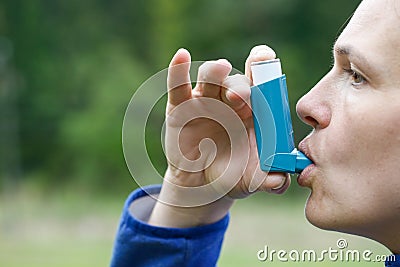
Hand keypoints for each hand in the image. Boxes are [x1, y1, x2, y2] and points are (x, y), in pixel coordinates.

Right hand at [148, 45, 289, 227]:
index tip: (268, 66)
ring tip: (221, 69)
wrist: (203, 186)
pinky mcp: (181, 106)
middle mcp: (231, 99)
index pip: (262, 79)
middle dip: (242, 86)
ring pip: (211, 76)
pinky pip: (178, 86)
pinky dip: (178, 69)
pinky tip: (182, 56)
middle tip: (241, 100)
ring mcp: (206, 99)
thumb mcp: (254, 179)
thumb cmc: (234, 175)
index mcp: (255, 109)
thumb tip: (279, 181)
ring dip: (216, 71)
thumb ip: (272, 180)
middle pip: (238, 80)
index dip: (266, 67)